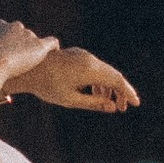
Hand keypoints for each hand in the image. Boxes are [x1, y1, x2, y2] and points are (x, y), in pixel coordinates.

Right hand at [0, 19, 55, 86]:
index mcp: (1, 25)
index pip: (7, 30)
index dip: (8, 42)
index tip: (7, 53)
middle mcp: (16, 27)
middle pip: (22, 36)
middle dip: (21, 47)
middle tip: (19, 63)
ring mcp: (29, 35)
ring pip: (35, 42)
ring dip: (33, 52)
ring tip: (32, 65)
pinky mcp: (39, 45)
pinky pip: (51, 42)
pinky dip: (54, 47)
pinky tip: (55, 54)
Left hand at [0, 24, 138, 113]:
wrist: (27, 70)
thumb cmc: (47, 86)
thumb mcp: (72, 99)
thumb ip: (94, 103)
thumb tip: (114, 107)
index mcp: (89, 69)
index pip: (117, 80)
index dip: (128, 92)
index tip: (135, 104)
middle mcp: (89, 59)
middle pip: (113, 74)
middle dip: (121, 91)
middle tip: (125, 107)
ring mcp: (82, 55)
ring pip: (104, 71)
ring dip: (109, 87)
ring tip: (112, 104)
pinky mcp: (76, 55)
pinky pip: (94, 67)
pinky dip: (99, 80)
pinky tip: (97, 93)